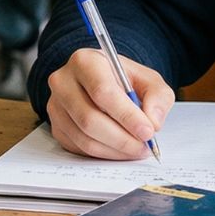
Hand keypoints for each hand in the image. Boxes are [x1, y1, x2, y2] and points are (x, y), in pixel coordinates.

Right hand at [46, 48, 174, 159]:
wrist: (103, 82)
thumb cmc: (124, 79)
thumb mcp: (148, 79)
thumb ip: (158, 96)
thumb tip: (153, 122)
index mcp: (84, 61)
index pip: (102, 91)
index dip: (126, 115)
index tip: (147, 131)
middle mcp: (63, 82)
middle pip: (90, 118)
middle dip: (122, 138)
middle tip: (144, 146)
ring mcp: (56, 106)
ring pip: (84, 138)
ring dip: (115, 150)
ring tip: (136, 149)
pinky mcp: (56, 127)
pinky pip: (79, 148)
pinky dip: (104, 154)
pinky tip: (120, 149)